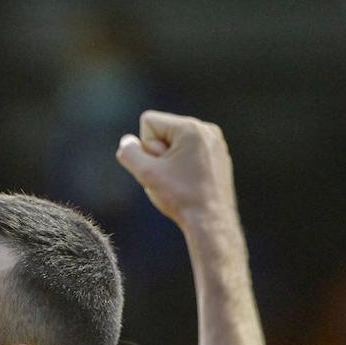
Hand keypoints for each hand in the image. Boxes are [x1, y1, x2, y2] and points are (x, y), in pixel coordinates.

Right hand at [115, 111, 237, 227]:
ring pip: (174, 143)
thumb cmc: (180, 197)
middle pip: (162, 132)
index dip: (146, 147)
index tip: (161, 166)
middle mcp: (206, 129)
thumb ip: (129, 153)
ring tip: (180, 181)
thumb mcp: (145, 173)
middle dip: (158, 154)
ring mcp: (215, 142)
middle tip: (171, 176)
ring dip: (169, 161)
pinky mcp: (218, 155)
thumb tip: (127, 142)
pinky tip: (189, 183)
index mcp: (191, 128)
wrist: (211, 221)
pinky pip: (187, 152)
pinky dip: (182, 165)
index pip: (149, 122)